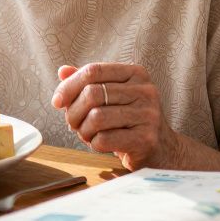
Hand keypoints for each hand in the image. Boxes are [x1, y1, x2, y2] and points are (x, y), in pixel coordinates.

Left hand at [51, 62, 178, 170]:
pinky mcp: (146, 139)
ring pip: (96, 117)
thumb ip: (89, 83)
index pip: (93, 70)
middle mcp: (145, 90)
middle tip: (73, 123)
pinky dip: (94, 144)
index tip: (57, 101)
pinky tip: (100, 144)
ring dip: (83, 130)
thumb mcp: (112, 96)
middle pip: (92, 94)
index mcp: (135, 73)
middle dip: (73, 112)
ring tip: (87, 134)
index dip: (69, 85)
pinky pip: (104, 139)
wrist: (162, 150)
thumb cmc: (130, 121)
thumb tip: (62, 71)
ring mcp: (148, 115)